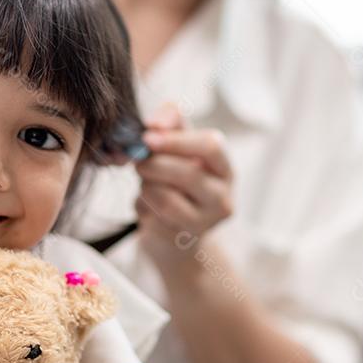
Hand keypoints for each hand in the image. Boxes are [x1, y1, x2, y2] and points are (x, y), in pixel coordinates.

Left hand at [135, 103, 233, 263]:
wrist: (176, 234)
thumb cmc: (177, 182)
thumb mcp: (178, 147)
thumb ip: (171, 123)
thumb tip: (155, 122)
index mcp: (224, 168)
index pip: (211, 145)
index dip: (176, 139)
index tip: (148, 136)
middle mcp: (223, 197)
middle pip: (188, 173)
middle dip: (154, 164)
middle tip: (138, 161)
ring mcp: (206, 223)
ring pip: (166, 198)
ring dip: (146, 186)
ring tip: (145, 183)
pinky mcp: (182, 240)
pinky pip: (153, 217)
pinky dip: (142, 206)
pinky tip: (147, 205)